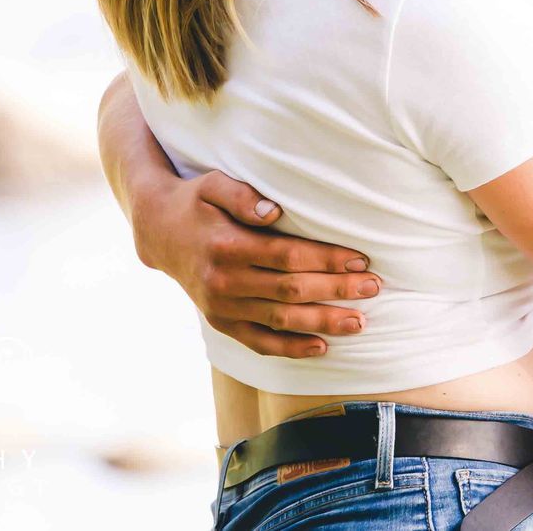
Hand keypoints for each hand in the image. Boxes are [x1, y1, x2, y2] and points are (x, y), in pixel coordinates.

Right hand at [132, 168, 382, 357]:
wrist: (158, 233)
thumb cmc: (196, 201)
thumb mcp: (213, 184)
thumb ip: (241, 193)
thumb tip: (273, 210)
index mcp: (227, 246)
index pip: (288, 256)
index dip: (327, 259)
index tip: (361, 259)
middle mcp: (223, 282)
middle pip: (291, 291)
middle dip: (336, 291)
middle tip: (375, 288)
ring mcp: (222, 308)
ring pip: (281, 322)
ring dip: (323, 324)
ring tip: (360, 322)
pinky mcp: (221, 324)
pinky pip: (259, 343)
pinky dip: (291, 349)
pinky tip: (323, 347)